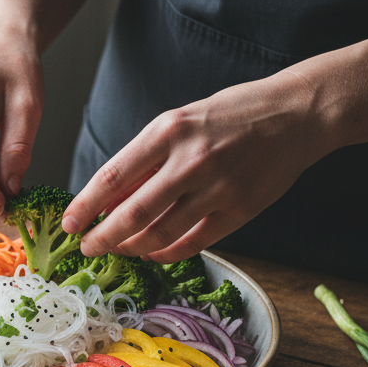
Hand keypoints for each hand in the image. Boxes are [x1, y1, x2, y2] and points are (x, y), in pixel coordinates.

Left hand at [62, 70, 330, 262]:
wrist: (298, 113)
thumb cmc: (231, 114)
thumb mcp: (180, 121)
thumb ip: (146, 159)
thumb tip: (106, 199)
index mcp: (169, 131)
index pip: (113, 177)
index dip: (85, 206)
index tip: (69, 223)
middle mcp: (192, 160)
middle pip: (133, 214)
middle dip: (102, 237)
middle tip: (87, 247)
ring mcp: (218, 189)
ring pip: (160, 234)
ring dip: (131, 247)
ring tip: (117, 248)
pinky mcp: (241, 211)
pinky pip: (193, 244)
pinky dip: (166, 252)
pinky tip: (151, 251)